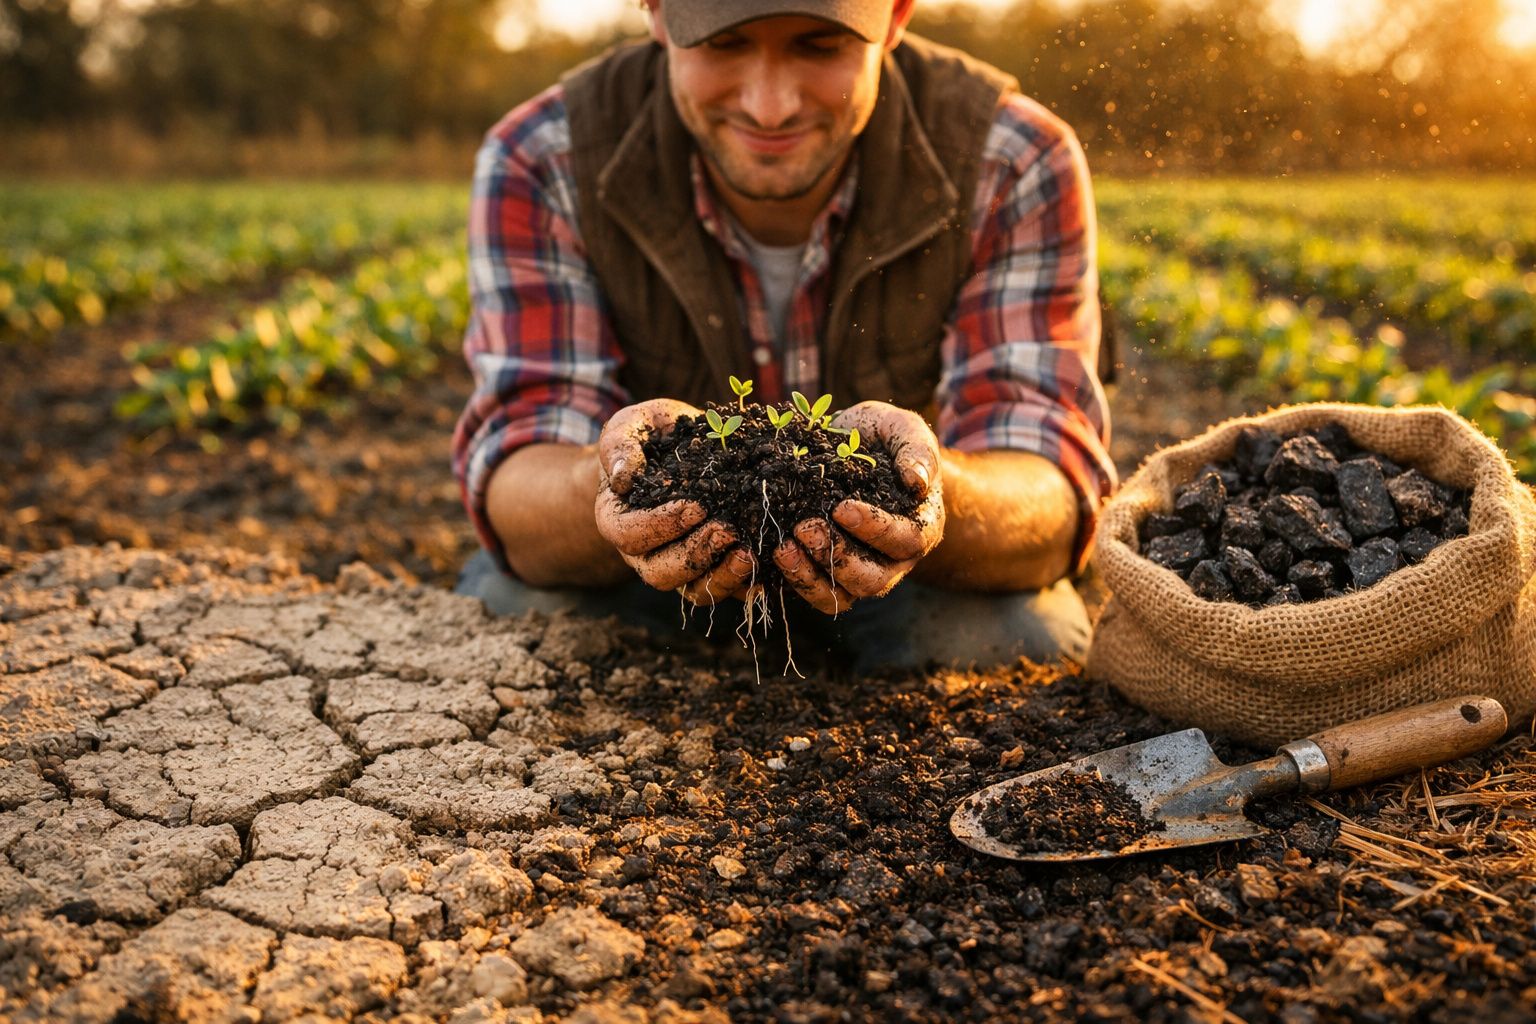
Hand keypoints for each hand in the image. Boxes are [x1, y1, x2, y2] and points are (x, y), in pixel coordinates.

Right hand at [594, 399, 758, 602]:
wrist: (675, 448)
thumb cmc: (649, 435)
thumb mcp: (631, 425)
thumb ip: (620, 445)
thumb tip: (623, 477)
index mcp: (617, 519)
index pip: (630, 535)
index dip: (662, 526)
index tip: (696, 506)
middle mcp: (643, 552)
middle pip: (660, 573)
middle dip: (696, 554)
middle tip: (728, 529)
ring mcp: (677, 564)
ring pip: (694, 591)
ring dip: (722, 577)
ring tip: (750, 553)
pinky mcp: (710, 568)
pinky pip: (726, 589)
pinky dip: (747, 583)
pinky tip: (768, 563)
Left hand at [774, 401, 945, 614]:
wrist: (856, 449)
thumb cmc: (884, 440)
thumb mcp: (903, 430)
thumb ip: (916, 449)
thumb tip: (916, 481)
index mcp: (919, 527)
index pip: (905, 540)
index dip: (875, 529)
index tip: (842, 507)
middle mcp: (892, 560)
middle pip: (872, 580)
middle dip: (837, 557)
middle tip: (804, 527)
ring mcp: (858, 572)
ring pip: (840, 596)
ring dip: (809, 576)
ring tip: (782, 547)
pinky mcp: (826, 575)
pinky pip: (810, 591)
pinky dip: (788, 580)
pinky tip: (763, 556)